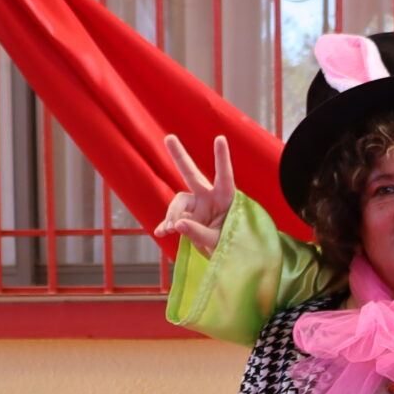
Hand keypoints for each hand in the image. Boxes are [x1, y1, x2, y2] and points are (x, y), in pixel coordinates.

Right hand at [154, 133, 234, 251]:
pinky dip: (166, 225)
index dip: (221, 158)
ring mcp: (196, 206)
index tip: (220, 138)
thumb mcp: (219, 241)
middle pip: (191, 174)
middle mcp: (209, 197)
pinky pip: (173, 218)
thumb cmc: (232, 244)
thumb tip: (176, 224)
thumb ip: (199, 233)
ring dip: (172, 215)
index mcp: (226, 198)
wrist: (226, 255)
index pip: (224, 176)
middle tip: (169, 138)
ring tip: (170, 231)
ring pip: (178, 202)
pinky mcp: (186, 217)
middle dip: (179, 156)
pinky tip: (161, 232)